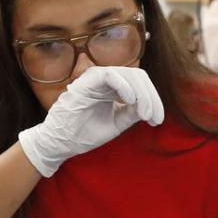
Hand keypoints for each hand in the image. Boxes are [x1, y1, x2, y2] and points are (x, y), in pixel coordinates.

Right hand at [17, 66, 164, 177]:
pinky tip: (129, 102)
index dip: (153, 100)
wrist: (60, 143)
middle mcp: (107, 80)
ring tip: (144, 114)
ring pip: (128, 74)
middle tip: (154, 118)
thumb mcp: (117, 123)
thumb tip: (150, 106)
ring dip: (141, 94)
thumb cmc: (84, 133)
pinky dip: (124, 87)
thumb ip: (133, 113)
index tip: (157, 121)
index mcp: (113, 88)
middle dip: (151, 97)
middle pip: (139, 76)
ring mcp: (96, 78)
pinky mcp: (87, 81)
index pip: (140, 84)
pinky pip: (110, 75)